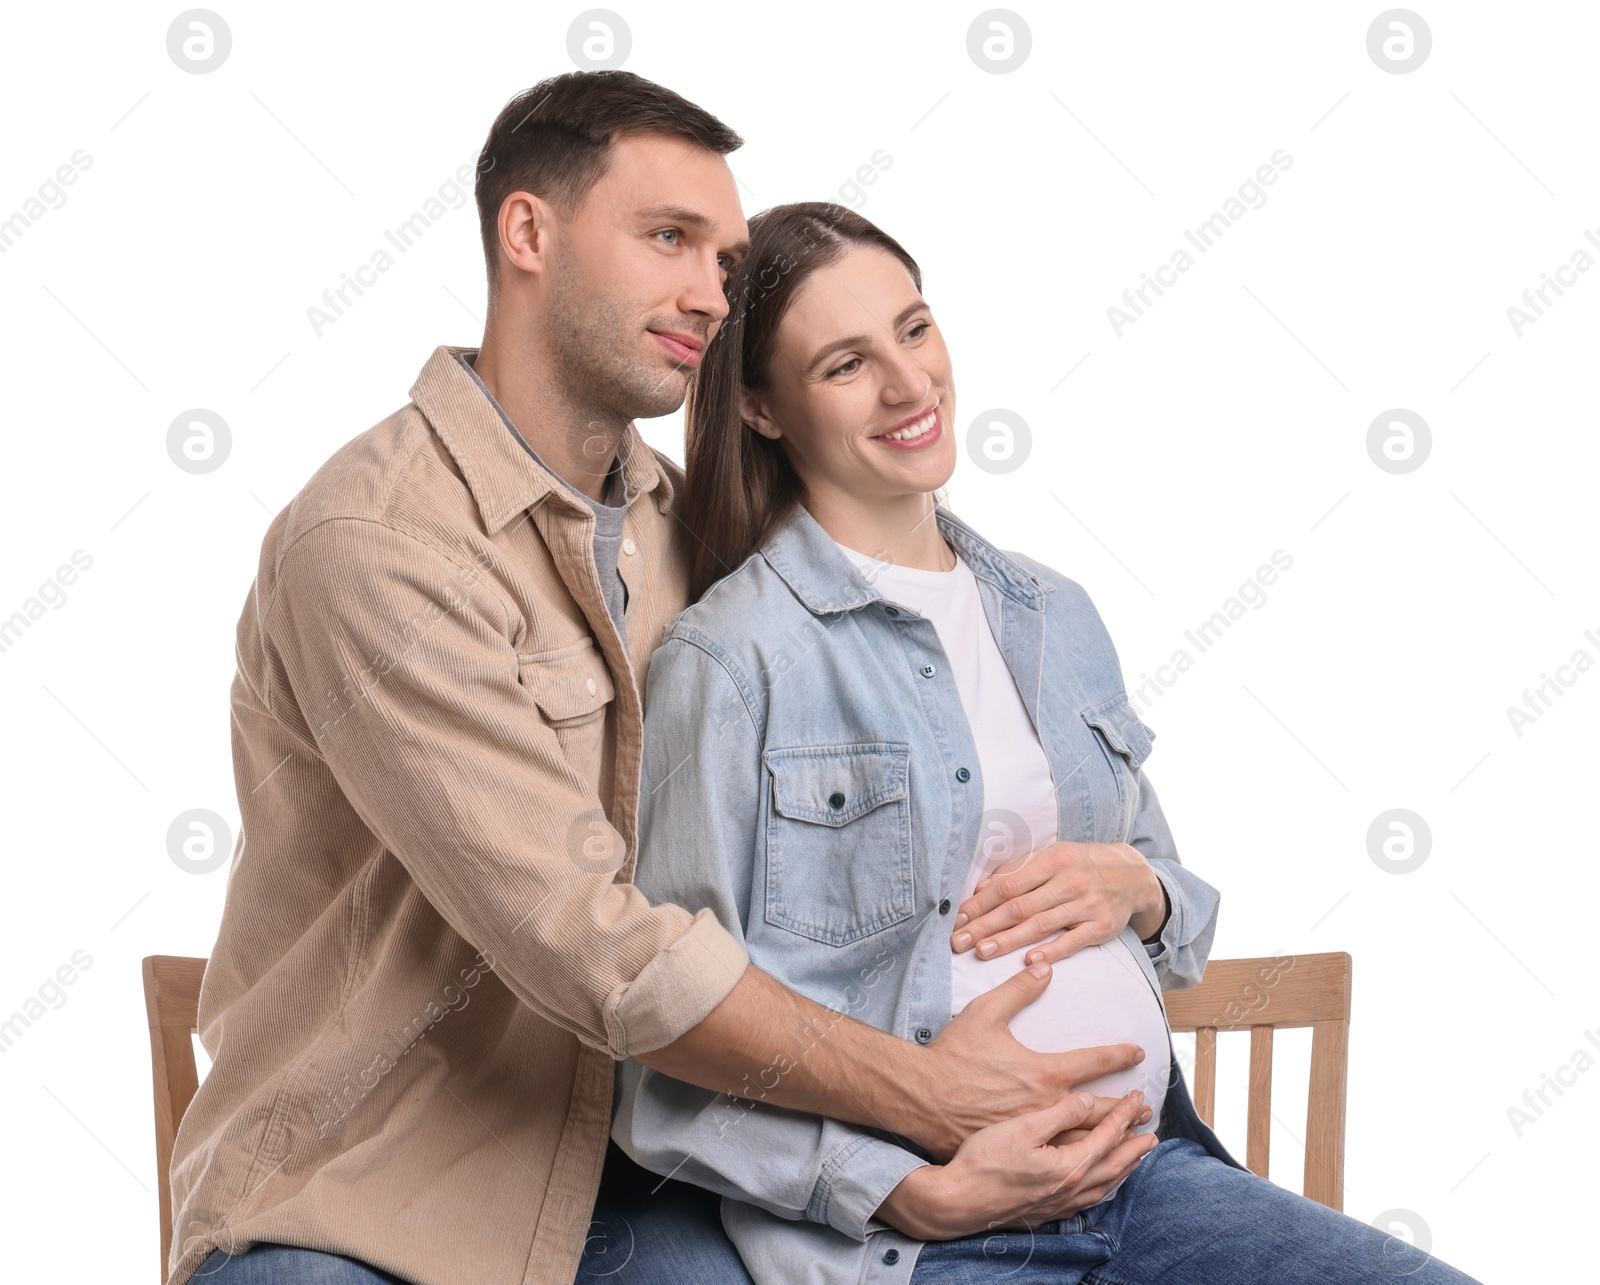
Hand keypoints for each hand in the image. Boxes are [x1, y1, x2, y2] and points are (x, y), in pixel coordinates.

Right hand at [875, 1088, 1158, 1239]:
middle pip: (1113, 1165)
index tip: (1137, 1097)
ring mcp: (1058, 1204)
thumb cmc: (983, 1161)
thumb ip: (1059, 1113)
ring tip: (1136, 1158)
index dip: (1124, 1114)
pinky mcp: (1045, 1212)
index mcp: (1068, 1165)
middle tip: (1152, 1131)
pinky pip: (1089, 1199)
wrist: (956, 1201)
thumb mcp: (1021, 1126)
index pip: (1107, 1135)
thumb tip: (1087, 1100)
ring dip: (1124, 1169)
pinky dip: (1104, 1187)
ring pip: (1104, 1186)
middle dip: (1134, 1146)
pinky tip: (1099, 1185)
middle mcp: (1070, 1188)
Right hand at [912, 962, 1147, 1159]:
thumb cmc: (952, 1057)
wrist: (922, 1101)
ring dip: (1114, 1140)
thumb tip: (1043, 965)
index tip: (1138, 1053)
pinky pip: (1063, 1165)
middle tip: (1147, 1109)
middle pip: (1101, 1110)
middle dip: (1128, 1109)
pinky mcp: (1019, 1154)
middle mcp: (1047, 1106)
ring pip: (1087, 1142)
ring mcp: (1034, 1136)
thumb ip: (1018, 989)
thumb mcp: (984, 1013)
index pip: (1094, 1062)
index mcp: (1044, 1072)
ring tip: (1132, 1142)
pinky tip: (1094, 1168)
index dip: (1119, 1055)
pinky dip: (1087, 1165)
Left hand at [951, 841, 1164, 966]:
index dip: (981, 903)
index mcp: (1052, 860)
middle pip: (1019, 907)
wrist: (1133, 875)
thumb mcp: (1052, 856)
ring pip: (1041, 925)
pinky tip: (1030, 961)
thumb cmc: (1081, 864)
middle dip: (985, 925)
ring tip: (982, 952)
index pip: (1008, 885)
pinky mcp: (1101, 926)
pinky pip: (1073, 941)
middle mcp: (1068, 881)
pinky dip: (1051, 951)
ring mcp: (1086, 904)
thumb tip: (982, 887)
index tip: (958, 918)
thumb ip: (1018, 870)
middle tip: (959, 941)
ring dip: (1008, 940)